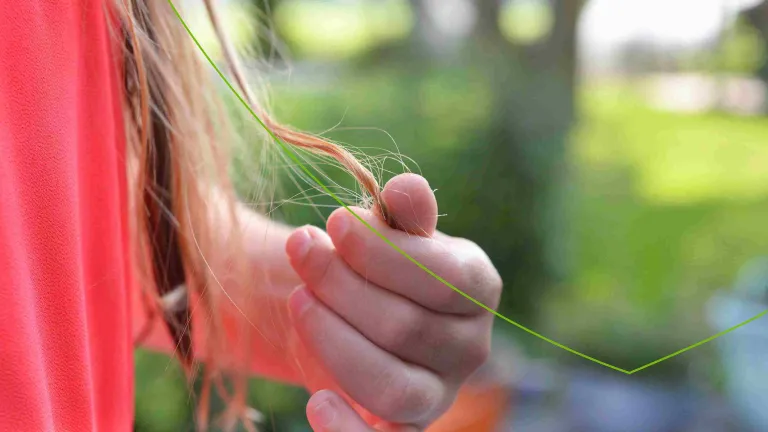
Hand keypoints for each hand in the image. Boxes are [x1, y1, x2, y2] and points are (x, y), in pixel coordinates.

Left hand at [284, 174, 502, 430]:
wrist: (357, 308)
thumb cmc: (378, 263)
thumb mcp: (391, 230)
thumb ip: (403, 213)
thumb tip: (406, 188)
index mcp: (477, 289)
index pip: (443, 277)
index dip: (383, 251)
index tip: (334, 222)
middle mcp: (470, 346)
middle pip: (406, 326)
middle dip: (342, 285)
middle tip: (301, 251)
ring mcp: (439, 392)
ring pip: (392, 386)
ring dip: (334, 341)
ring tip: (299, 300)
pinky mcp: (406, 425)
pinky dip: (349, 431)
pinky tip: (316, 402)